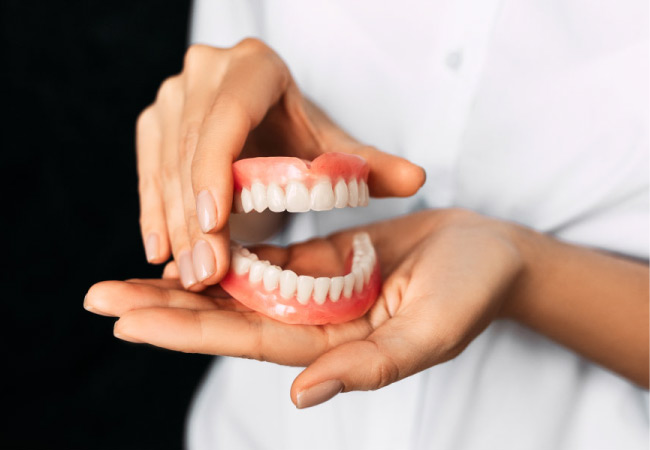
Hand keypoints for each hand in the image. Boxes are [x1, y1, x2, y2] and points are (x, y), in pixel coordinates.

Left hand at [86, 209, 525, 407]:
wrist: (491, 253)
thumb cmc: (472, 292)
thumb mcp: (430, 331)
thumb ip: (371, 365)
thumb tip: (300, 396)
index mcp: (332, 346)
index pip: (246, 339)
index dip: (188, 330)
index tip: (130, 319)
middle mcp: (313, 321)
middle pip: (227, 315)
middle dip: (165, 306)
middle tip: (99, 297)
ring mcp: (314, 289)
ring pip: (238, 284)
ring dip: (185, 277)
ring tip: (129, 270)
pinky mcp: (322, 258)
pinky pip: (266, 255)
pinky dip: (226, 249)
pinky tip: (192, 241)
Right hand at [136, 39, 424, 289]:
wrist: (263, 119)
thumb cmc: (299, 133)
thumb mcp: (332, 147)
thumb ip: (368, 165)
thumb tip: (417, 181)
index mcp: (253, 69)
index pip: (227, 118)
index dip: (215, 169)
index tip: (214, 224)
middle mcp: (205, 73)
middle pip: (191, 149)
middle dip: (195, 217)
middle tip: (207, 274)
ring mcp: (173, 96)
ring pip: (164, 164)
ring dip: (173, 224)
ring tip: (188, 273)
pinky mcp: (155, 122)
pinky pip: (146, 172)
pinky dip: (154, 214)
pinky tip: (160, 253)